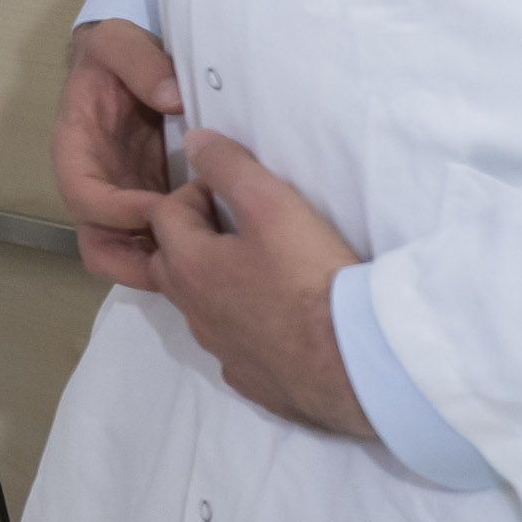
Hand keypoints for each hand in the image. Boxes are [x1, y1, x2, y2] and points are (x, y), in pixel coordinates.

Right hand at [54, 17, 186, 291]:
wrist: (127, 64)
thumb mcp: (117, 41)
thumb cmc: (114, 56)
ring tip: (210, 256)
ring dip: (166, 265)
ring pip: (132, 257)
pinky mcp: (153, 207)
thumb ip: (139, 62)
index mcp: (77, 151)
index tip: (160, 204)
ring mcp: (125, 201)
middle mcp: (97, 186)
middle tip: (186, 256)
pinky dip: (187, 254)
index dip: (116, 210)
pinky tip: (221, 244)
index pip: (83, 197)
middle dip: (138, 261)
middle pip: (99, 246)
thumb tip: (174, 98)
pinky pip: (163, 245)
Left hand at [148, 131, 372, 441]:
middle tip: (239, 225)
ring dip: (219, 283)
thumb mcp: (273, 205)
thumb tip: (195, 141)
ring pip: (202, 308)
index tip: (231, 191)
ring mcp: (222, 351)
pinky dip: (247, 327)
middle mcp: (194, 313)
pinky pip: (236, 346)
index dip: (194, 193)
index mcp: (189, 268)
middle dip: (193, 238)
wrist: (356, 364)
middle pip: (171, 263)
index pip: (164, 215)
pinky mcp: (254, 380)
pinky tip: (281, 321)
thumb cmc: (311, 277)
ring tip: (263, 269)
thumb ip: (231, 168)